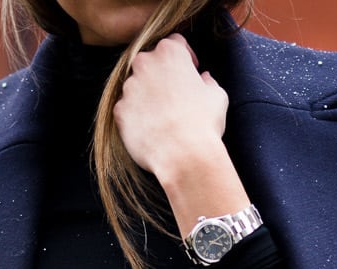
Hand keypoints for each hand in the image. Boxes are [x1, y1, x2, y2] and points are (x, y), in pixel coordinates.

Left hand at [114, 35, 225, 180]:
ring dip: (146, 96)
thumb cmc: (204, 124)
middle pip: (150, 62)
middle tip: (174, 95)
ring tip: (162, 117)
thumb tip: (205, 79)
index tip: (190, 71)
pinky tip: (150, 130)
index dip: (185, 57)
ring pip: (136, 86)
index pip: (175, 44)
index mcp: (169, 52)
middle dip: (161, 74)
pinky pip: (126, 110)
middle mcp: (145, 63)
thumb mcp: (217, 96)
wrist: (184, 157)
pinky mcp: (119, 112)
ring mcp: (129, 88)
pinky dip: (136, 117)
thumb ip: (209, 82)